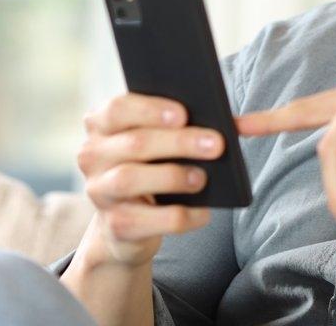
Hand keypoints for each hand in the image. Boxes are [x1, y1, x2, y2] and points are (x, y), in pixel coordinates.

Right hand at [75, 92, 224, 267]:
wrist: (127, 226)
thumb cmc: (153, 167)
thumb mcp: (162, 143)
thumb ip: (192, 125)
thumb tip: (243, 124)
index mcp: (101, 125)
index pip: (117, 109)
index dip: (150, 109)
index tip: (184, 114)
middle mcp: (92, 155)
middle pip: (134, 143)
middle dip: (179, 143)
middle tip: (216, 144)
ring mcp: (99, 192)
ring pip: (130, 179)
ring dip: (173, 176)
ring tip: (202, 178)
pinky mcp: (114, 225)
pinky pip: (148, 220)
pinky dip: (180, 216)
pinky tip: (204, 212)